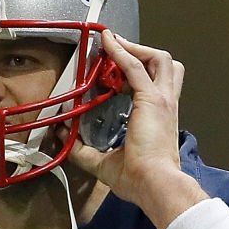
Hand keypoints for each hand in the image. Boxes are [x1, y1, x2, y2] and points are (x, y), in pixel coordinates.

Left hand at [63, 31, 206, 227]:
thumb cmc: (139, 179)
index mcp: (159, 118)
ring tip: (114, 43)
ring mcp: (161, 100)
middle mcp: (166, 105)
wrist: (154, 184)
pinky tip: (109, 44)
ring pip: (158, 58)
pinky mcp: (151, 99)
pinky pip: (135, 66)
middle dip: (142, 52)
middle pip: (165, 65)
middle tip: (118, 50)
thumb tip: (63, 137)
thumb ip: (83, 150)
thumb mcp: (104, 162)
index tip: (115, 72)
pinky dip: (121, 52)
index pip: (155, 84)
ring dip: (135, 48)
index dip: (137, 73)